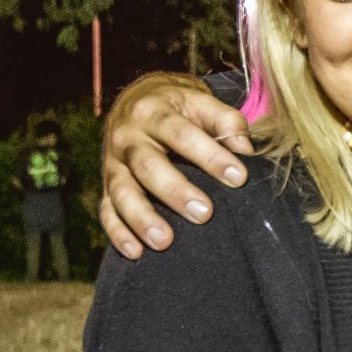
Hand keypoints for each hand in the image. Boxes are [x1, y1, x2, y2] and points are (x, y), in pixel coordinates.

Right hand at [99, 73, 254, 257]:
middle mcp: (128, 137)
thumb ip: (225, 120)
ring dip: (142, 218)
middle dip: (175, 191)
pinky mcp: (106, 185)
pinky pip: (106, 210)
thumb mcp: (200, 101)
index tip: (238, 178)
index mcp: (153, 112)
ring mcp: (113, 163)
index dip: (210, 156)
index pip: (183, 134)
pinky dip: (118, 233)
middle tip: (204, 214)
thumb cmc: (178, 107)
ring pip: (122, 191)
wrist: (137, 99)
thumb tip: (245, 150)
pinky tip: (135, 252)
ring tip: (164, 241)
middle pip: (148, 166)